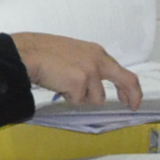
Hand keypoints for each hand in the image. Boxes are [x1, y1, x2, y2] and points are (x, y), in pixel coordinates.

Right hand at [12, 34, 142, 109]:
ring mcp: (91, 72)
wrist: (28, 53)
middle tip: (131, 106)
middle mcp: (98, 61)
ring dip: (81, 97)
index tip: (129, 98)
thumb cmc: (43, 53)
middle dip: (131, 95)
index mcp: (97, 53)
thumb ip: (87, 66)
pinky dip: (67, 98)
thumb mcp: (74, 54)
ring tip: (63, 86)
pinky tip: (57, 86)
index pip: (120, 71)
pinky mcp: (80, 82)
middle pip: (126, 81)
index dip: (128, 86)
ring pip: (95, 98)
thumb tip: (90, 85)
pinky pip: (77, 100)